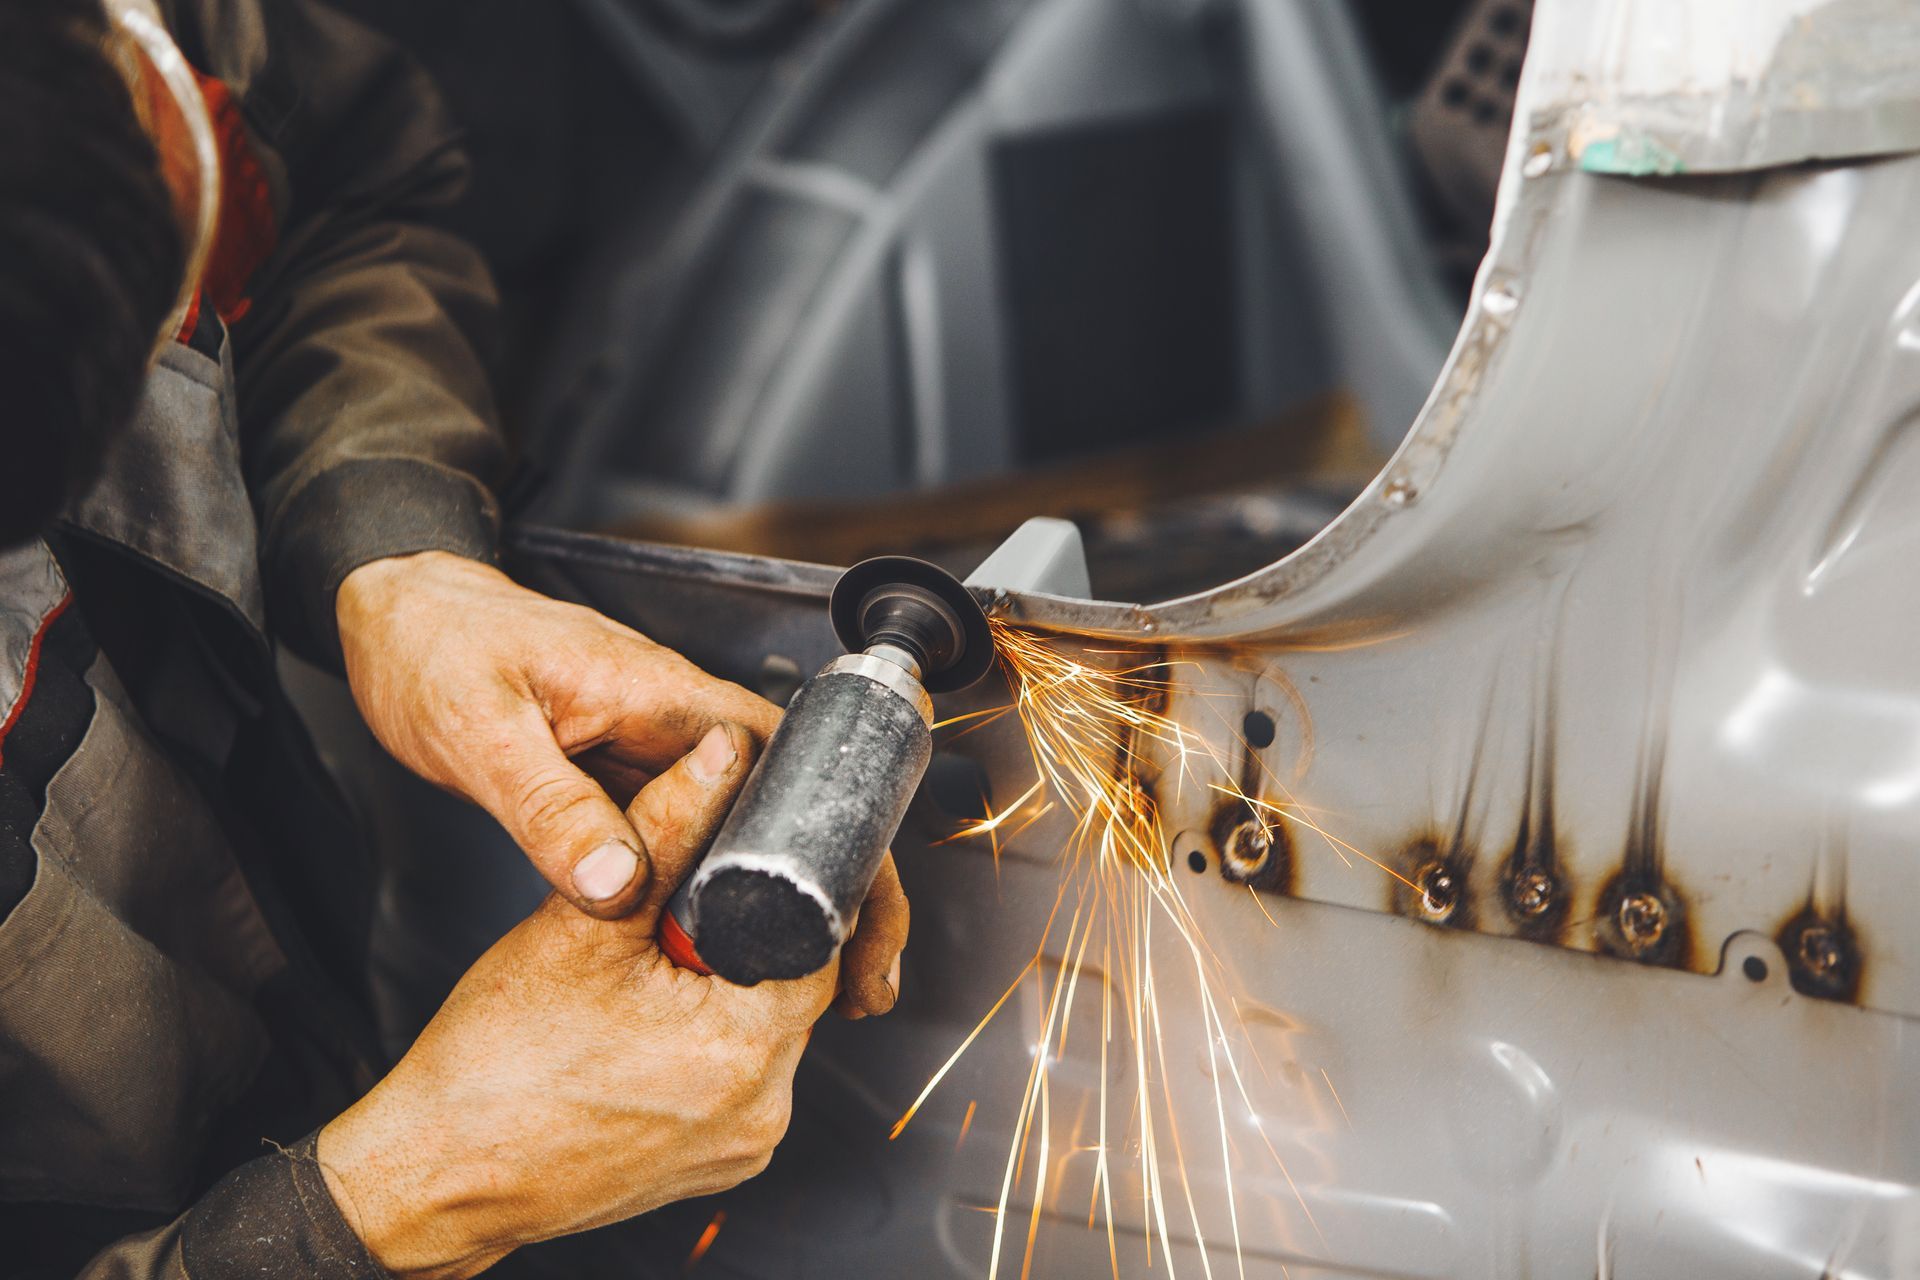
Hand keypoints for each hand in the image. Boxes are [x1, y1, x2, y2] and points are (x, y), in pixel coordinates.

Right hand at [319, 722, 833, 1276]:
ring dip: (723, 994)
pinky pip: (738, 1080)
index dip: (779, 891)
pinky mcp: (719, 1163)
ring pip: (765, 1031)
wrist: (436, 1174)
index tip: (732, 873)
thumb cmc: (494, 1064)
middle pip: (793, 984)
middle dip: (740, 944)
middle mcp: (764, 1110)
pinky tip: (644, 1037)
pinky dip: (705, 1047)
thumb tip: (723, 756)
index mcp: (746, 1049)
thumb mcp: (584, 925)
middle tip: (665, 933)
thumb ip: (668, 827)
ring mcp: (743, 1145)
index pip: (820, 939)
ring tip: (644, 987)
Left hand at [335, 550, 907, 1016]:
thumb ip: (550, 809)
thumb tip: (616, 886)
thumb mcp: (482, 732)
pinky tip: (731, 952)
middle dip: (844, 897)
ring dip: (790, 906)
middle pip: (796, 813)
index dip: (840, 853)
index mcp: (671, 701)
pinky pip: (698, 842)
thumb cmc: (437, 647)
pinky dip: (726, 900)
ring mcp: (662, 753)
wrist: (402, 614)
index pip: (793, 775)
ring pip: (753, 835)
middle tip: (861, 986)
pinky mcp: (633, 779)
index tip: (855, 929)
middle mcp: (685, 725)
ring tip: (827, 990)